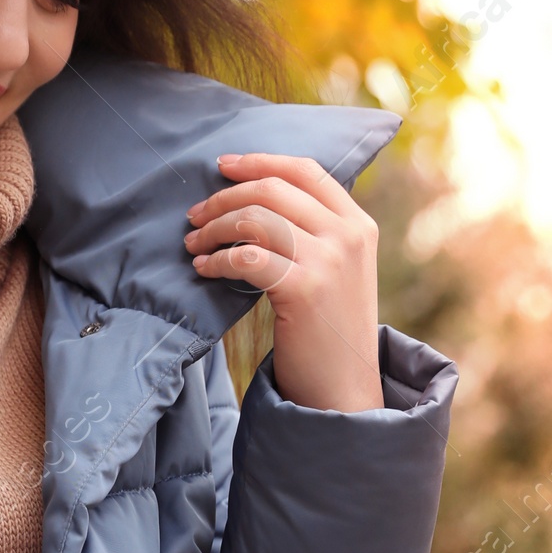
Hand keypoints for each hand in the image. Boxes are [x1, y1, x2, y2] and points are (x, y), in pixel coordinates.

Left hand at [183, 151, 383, 411]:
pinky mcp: (304, 288)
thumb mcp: (338, 272)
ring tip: (194, 244)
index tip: (222, 166)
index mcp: (357, 224)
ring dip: (214, 229)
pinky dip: (218, 260)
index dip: (259, 162)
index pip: (305, 170)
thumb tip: (253, 204)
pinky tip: (204, 269)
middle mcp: (347, 235)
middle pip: (273, 190)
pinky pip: (246, 258)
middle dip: (225, 198)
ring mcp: (328, 260)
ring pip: (255, 220)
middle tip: (194, 216)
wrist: (344, 390)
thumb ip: (314, 235)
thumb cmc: (329, 333)